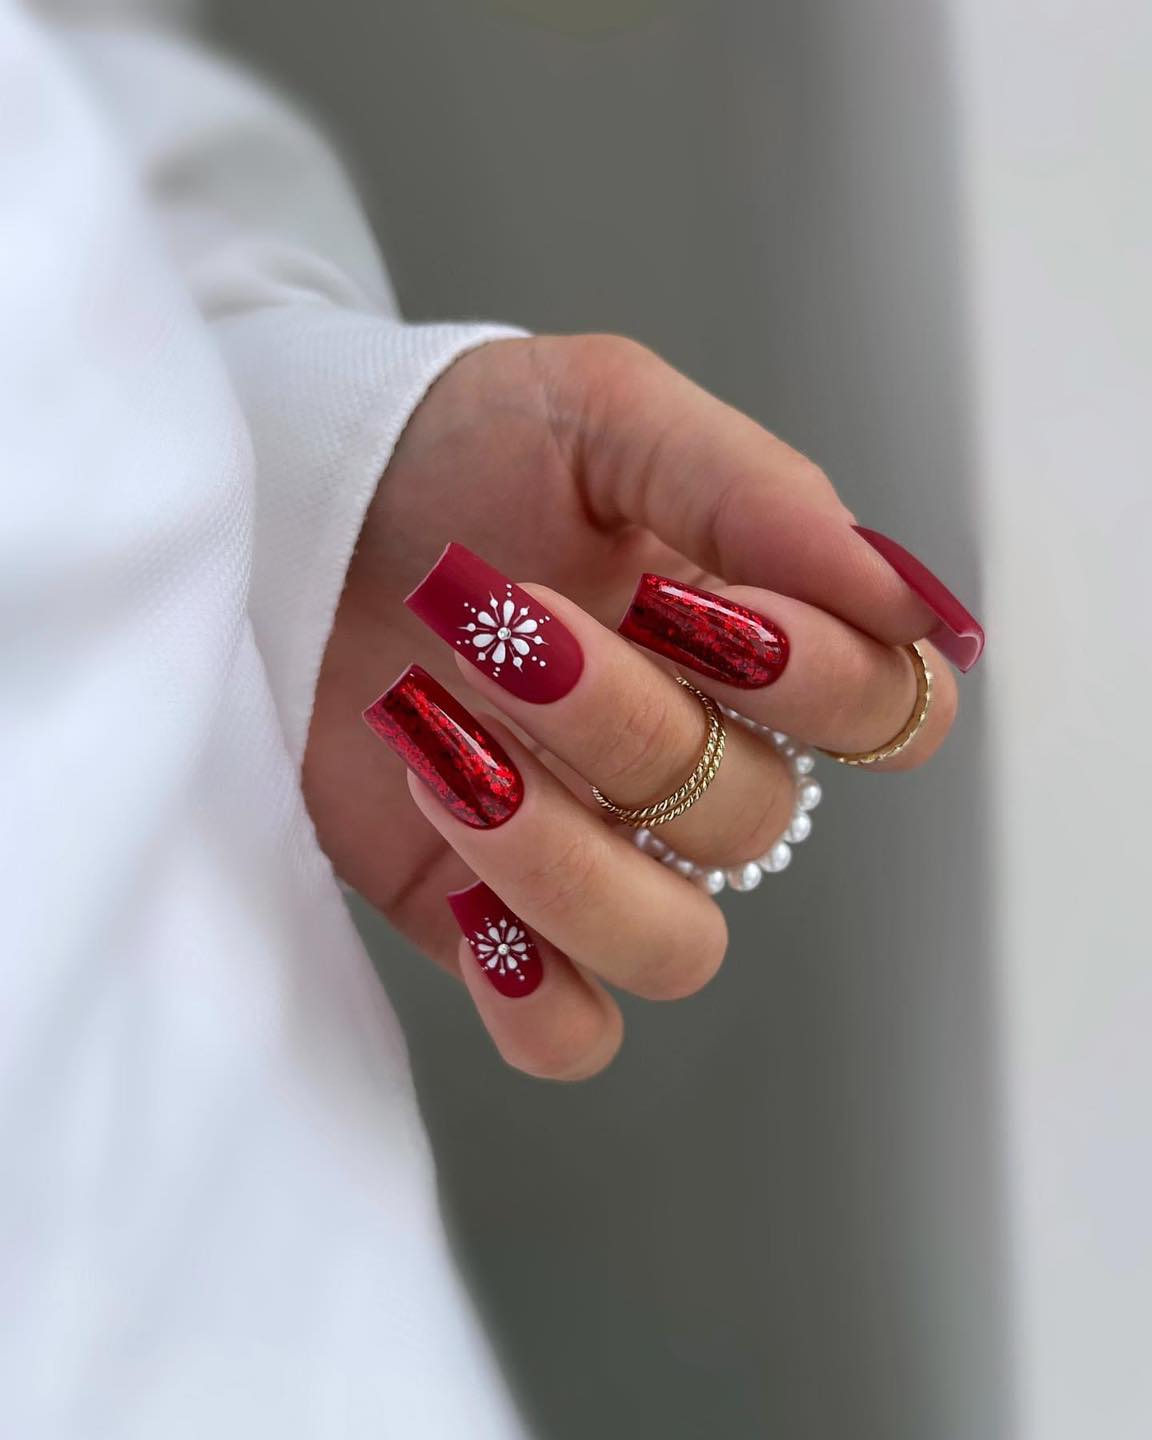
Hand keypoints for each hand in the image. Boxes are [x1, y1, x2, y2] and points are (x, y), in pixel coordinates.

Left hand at [304, 336, 978, 1078]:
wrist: (288, 502)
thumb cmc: (454, 446)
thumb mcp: (607, 413)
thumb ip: (757, 492)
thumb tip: (910, 604)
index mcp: (747, 645)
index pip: (889, 714)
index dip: (821, 681)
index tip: (698, 604)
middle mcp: (689, 762)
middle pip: (754, 820)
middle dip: (629, 724)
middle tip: (512, 631)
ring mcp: (593, 850)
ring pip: (678, 947)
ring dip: (569, 859)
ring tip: (451, 751)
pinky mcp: (486, 920)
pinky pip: (570, 1033)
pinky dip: (534, 995)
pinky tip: (465, 891)